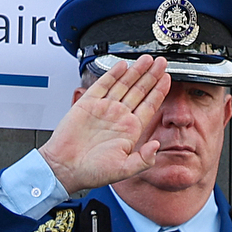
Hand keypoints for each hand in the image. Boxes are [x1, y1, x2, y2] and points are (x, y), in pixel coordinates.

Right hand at [39, 55, 169, 195]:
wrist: (64, 168)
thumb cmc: (91, 172)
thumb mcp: (123, 170)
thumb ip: (143, 160)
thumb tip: (156, 146)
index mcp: (130, 130)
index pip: (150, 105)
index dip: (159, 91)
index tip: (167, 78)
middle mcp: (119, 117)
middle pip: (140, 91)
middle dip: (151, 75)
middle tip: (161, 62)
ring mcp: (104, 109)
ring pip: (124, 84)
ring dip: (136, 71)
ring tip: (147, 59)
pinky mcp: (88, 104)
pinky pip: (103, 84)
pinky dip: (112, 74)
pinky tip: (122, 65)